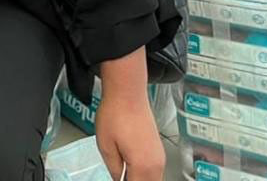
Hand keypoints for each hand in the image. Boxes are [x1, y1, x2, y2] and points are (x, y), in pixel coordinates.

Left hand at [96, 49, 165, 179]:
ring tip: (123, 173)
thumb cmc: (116, 114)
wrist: (127, 93)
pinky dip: (144, 174)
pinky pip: (154, 171)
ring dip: (139, 179)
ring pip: (153, 180)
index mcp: (143, 166)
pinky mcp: (158, 149)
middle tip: (119, 176)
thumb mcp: (106, 146)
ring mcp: (160, 156)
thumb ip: (115, 170)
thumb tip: (118, 180)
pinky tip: (131, 169)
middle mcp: (157, 164)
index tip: (117, 179)